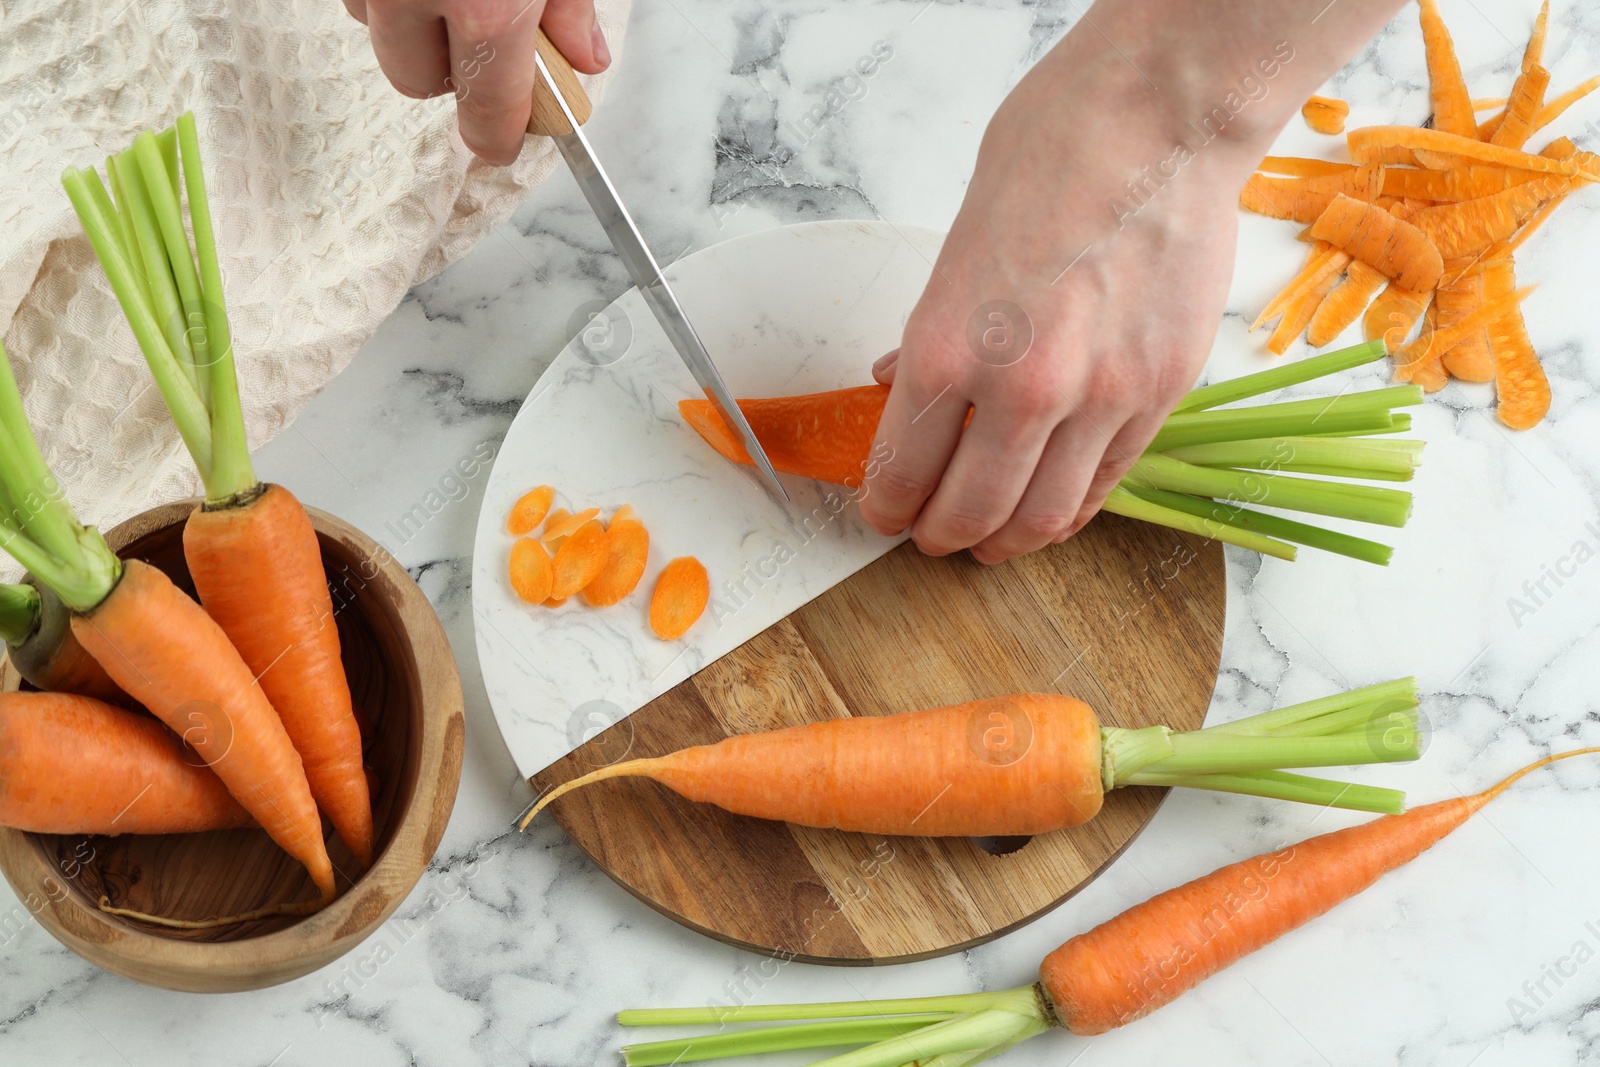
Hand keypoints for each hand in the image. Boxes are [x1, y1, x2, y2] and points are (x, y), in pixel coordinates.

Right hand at [343, 0, 611, 164]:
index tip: (503, 141)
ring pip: (374, 28)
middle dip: (446, 71)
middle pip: (414, 80)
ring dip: (406, 21)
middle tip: (478, 37)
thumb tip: (583, 58)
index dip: (499, 135)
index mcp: (485, 6)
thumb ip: (569, 6)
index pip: (489, 110)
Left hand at [858, 0, 1406, 564]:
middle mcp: (1022, 387)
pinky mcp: (1160, 393)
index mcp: (948, 345)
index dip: (885, 508)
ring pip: (1043, 517)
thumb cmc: (1054, 154)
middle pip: (969, 513)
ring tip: (991, 539)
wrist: (1161, 119)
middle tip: (931, 535)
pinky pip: (1106, 483)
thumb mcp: (957, 243)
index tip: (883, 513)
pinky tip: (1050, 508)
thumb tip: (903, 382)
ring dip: (1005, 541)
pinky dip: (1069, 510)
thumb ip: (931, 330)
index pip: (901, 472)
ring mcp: (1100, 397)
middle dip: (939, 536)